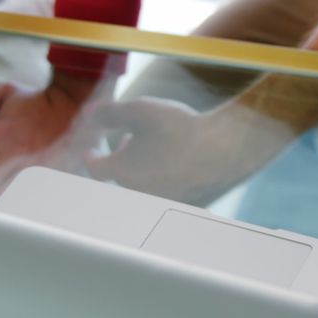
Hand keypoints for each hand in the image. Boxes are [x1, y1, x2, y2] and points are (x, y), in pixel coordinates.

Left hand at [0, 72, 106, 203]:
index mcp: (0, 135)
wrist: (78, 100)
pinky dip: (28, 208)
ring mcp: (36, 166)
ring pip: (11, 196)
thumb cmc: (42, 98)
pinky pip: (38, 196)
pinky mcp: (56, 173)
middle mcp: (15, 154)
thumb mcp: (6, 91)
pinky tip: (21, 219)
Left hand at [84, 98, 295, 205]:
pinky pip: (163, 194)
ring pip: (140, 187)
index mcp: (122, 172)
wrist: (226, 149)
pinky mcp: (181, 206)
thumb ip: (109, 113)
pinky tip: (176, 162)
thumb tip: (90, 115)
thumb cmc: (183, 129)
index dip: (92, 155)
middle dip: (119, 160)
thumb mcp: (141, 110)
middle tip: (128, 141)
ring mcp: (160, 203)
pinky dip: (162, 179)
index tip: (94, 148)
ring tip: (154, 150)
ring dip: (140, 169)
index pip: (94, 168)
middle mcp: (137, 193)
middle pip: (118, 179)